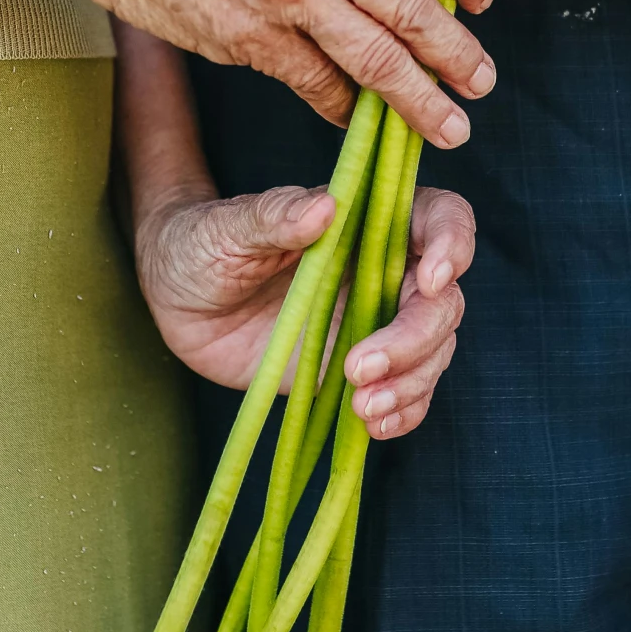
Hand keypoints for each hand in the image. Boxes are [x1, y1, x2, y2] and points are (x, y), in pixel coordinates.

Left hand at [136, 179, 474, 435]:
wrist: (177, 300)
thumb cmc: (201, 244)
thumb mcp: (227, 227)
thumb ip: (275, 215)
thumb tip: (325, 206)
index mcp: (365, 220)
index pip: (439, 218)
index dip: (454, 244)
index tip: (431, 281)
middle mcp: (384, 270)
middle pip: (441, 300)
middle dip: (416, 336)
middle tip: (360, 366)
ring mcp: (375, 322)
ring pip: (433, 350)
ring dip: (411, 381)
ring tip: (361, 405)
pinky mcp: (360, 370)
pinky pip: (407, 393)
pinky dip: (403, 412)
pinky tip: (372, 425)